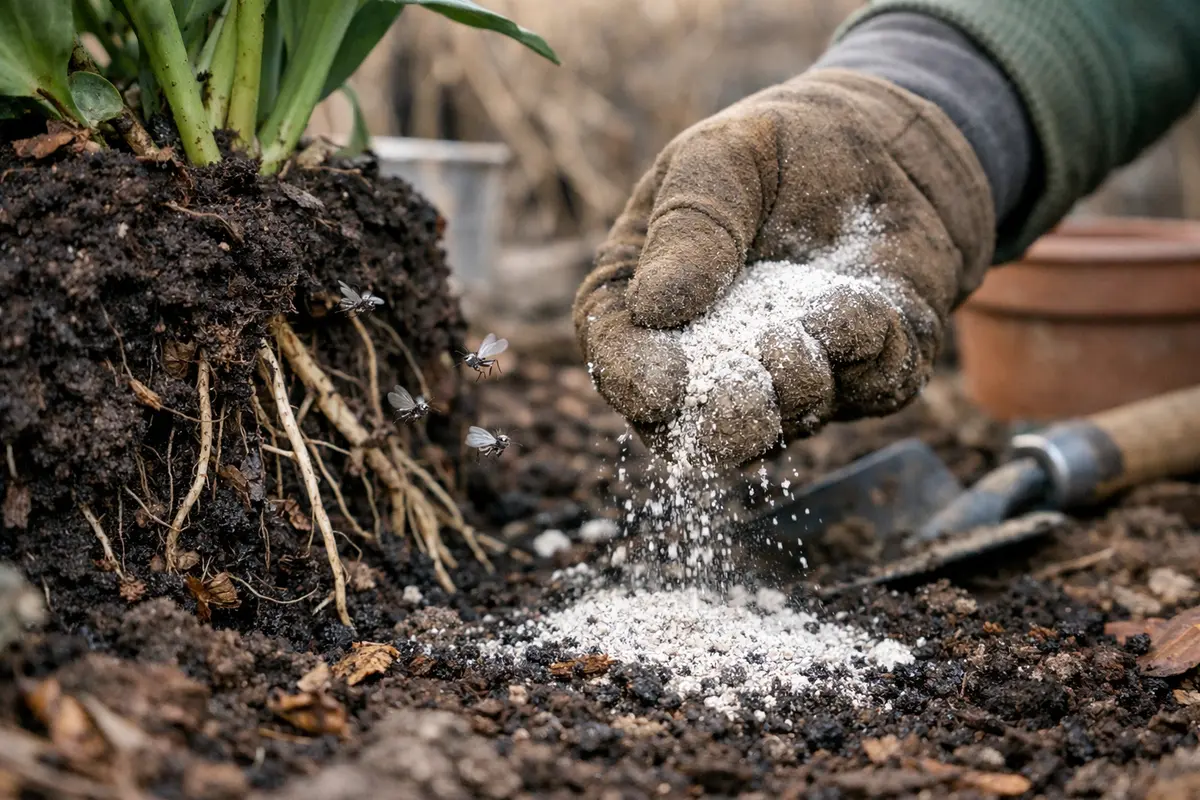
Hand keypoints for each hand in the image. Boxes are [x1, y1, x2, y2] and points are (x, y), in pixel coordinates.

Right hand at [573, 69, 994, 465]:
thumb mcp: (723, 157)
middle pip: (696, 423)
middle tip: (748, 394)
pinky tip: (871, 300)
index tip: (661, 388)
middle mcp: (713, 358)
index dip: (631, 380)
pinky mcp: (864, 379)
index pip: (616, 354)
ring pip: (791, 420)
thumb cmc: (783, 145)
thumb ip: (689, 225)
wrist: (891, 145)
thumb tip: (652, 308)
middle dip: (724, 420)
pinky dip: (874, 355)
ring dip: (804, 378)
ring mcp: (790, 380)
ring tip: (820, 309)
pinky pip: (871, 392)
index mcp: (646, 298)